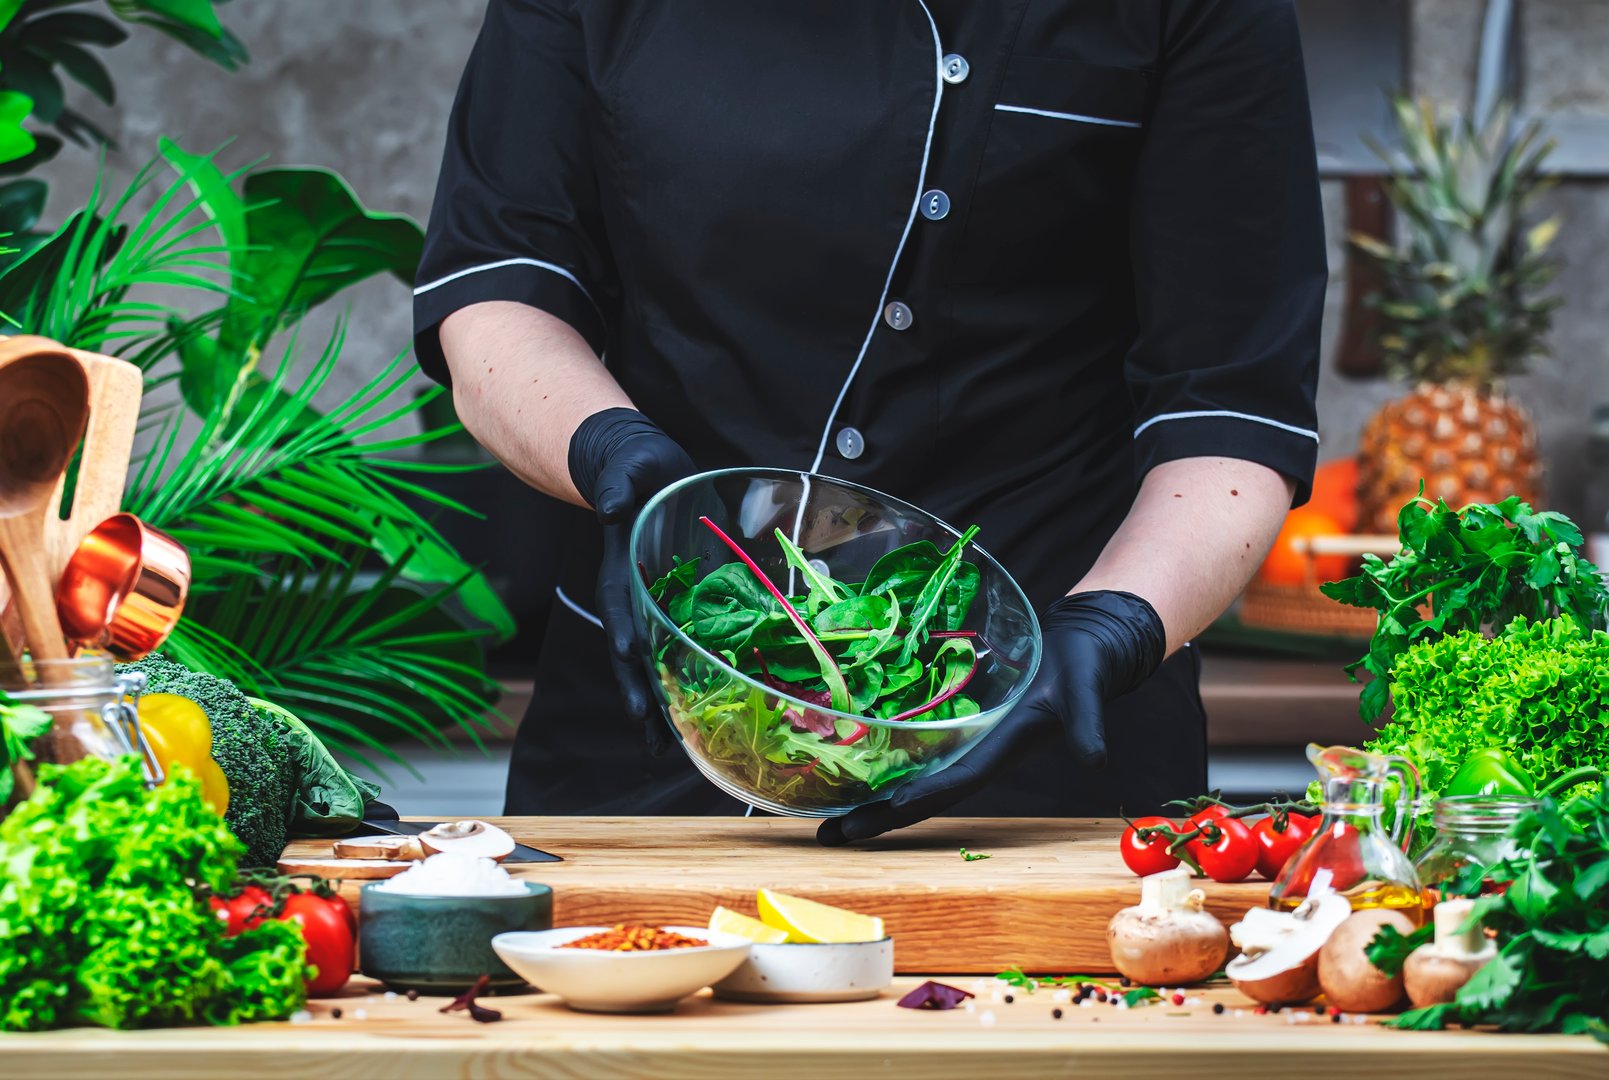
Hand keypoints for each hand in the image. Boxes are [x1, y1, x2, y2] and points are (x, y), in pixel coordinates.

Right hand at [569, 408, 695, 752]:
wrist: (642, 470)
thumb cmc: (630, 468)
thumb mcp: (625, 470)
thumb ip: (617, 489)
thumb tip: (613, 506)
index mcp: (619, 568)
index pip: (617, 605)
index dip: (622, 631)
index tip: (628, 657)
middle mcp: (634, 595)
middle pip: (631, 652)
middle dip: (639, 692)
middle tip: (651, 738)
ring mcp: (654, 603)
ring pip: (653, 660)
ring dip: (660, 701)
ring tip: (667, 747)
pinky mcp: (677, 602)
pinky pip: (682, 646)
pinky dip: (687, 678)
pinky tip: (700, 710)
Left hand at [816, 590, 1164, 844]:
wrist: (1085, 649)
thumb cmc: (1084, 668)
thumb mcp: (1087, 691)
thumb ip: (1087, 724)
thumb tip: (1096, 758)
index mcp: (1002, 751)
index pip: (956, 782)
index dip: (923, 797)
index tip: (887, 811)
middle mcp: (977, 754)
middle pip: (922, 795)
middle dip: (877, 818)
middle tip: (826, 836)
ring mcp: (966, 743)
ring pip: (913, 779)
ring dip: (871, 799)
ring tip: (822, 815)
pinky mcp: (959, 726)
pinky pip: (915, 752)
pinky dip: (884, 762)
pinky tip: (850, 762)